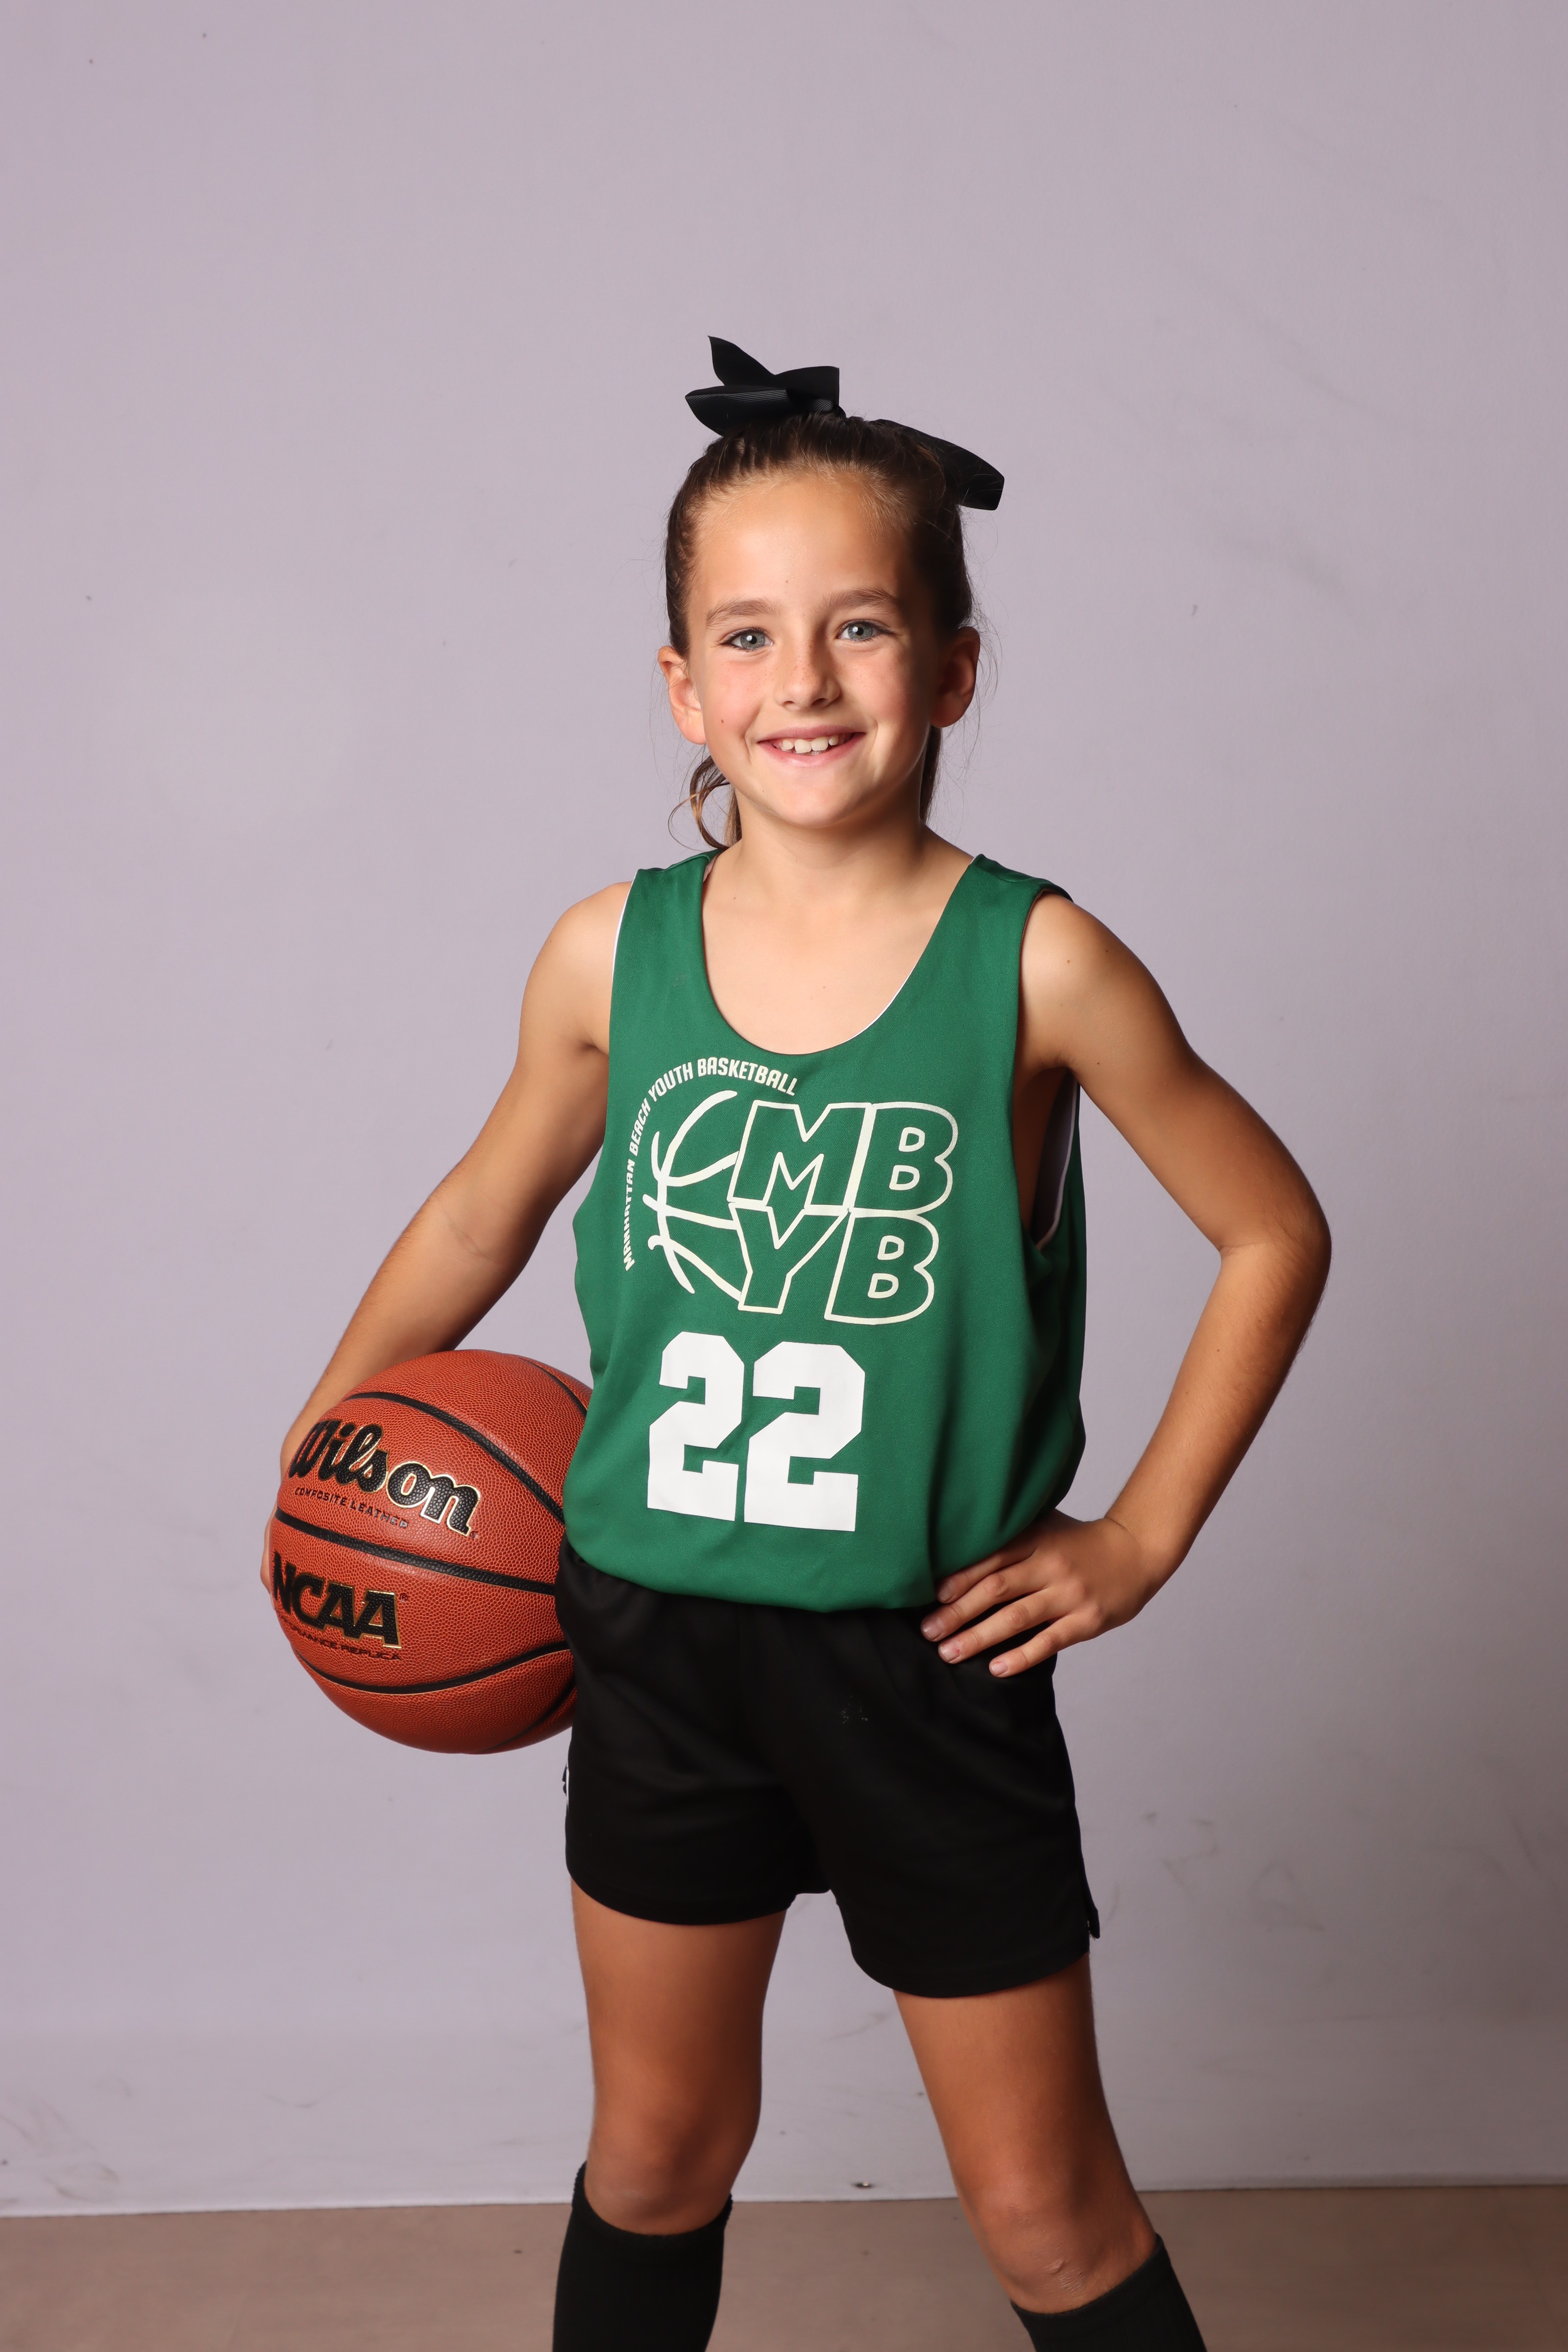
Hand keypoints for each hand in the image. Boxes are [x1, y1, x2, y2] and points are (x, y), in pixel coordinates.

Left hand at [919, 1511, 1167, 1675]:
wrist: (1136, 1551)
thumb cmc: (1080, 1542)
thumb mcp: (1046, 1527)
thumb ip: (1011, 1537)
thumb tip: (959, 1551)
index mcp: (1036, 1539)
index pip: (990, 1559)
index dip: (959, 1579)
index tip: (932, 1597)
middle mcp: (1050, 1565)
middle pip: (996, 1590)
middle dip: (958, 1613)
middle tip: (929, 1631)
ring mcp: (1069, 1594)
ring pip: (1016, 1618)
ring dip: (979, 1637)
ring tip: (949, 1653)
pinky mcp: (1087, 1620)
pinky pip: (1049, 1641)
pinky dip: (1022, 1656)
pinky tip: (996, 1668)